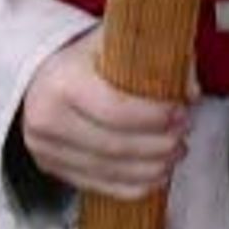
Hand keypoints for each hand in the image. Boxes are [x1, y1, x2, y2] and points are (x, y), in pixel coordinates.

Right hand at [18, 30, 188, 200]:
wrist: (38, 76)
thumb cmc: (85, 58)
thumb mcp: (115, 42)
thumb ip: (156, 59)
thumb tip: (191, 91)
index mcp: (63, 83)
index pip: (115, 110)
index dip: (153, 117)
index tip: (182, 113)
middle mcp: (47, 120)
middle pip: (113, 145)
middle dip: (158, 145)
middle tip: (183, 136)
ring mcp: (46, 150)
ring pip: (107, 170)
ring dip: (150, 168)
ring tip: (175, 155)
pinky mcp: (50, 169)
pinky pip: (97, 186)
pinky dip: (132, 186)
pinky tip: (156, 176)